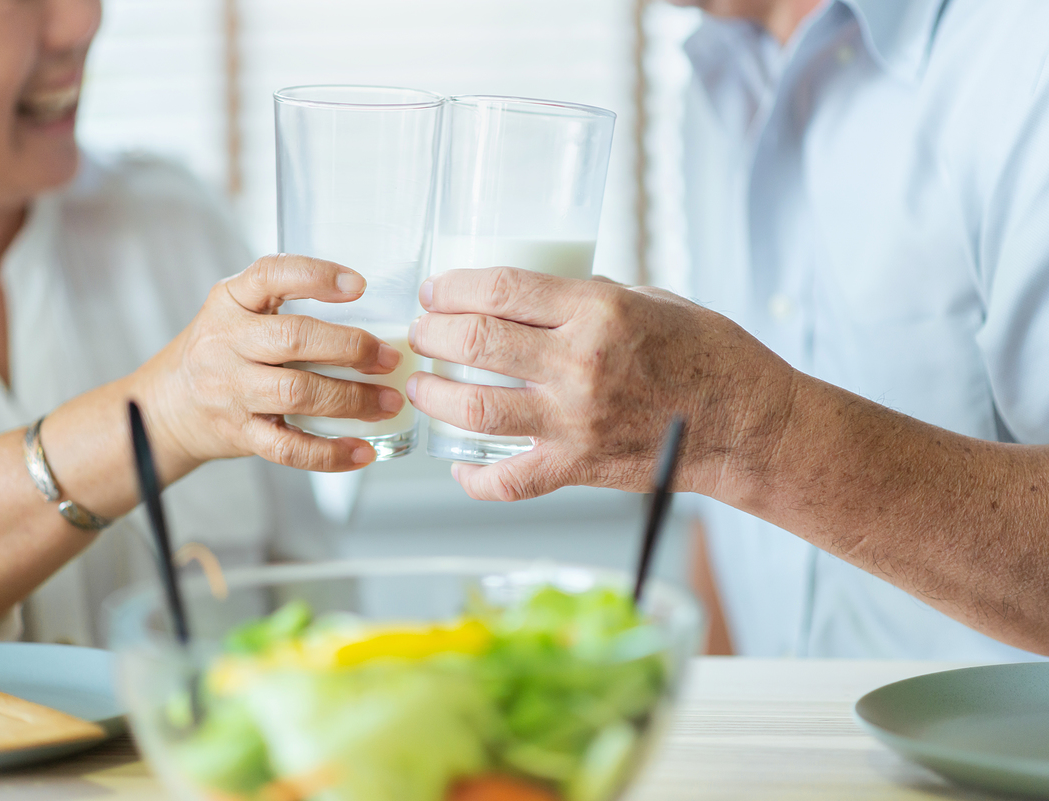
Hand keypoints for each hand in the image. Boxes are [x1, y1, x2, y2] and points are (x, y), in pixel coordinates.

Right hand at [133, 254, 404, 475]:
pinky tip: (362, 450)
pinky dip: (330, 453)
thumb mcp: (237, 311)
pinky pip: (289, 447)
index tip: (359, 286)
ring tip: (388, 401)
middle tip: (389, 357)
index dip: (316, 277)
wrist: (166, 406)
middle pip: (293, 339)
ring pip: (297, 393)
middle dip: (350, 347)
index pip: (270, 275)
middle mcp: (226, 342)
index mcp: (230, 301)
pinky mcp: (240, 433)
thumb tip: (371, 314)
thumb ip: (285, 304)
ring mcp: (231, 391)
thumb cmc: (220, 352)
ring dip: (352, 399)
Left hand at [406, 267, 797, 500]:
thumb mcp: (650, 300)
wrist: (748, 425)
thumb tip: (534, 299)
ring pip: (475, 407)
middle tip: (422, 332)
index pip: (502, 289)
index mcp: (599, 311)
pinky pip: (509, 481)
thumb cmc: (709, 356)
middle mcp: (580, 364)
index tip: (436, 289)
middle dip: (433, 332)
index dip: (454, 286)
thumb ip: (588, 297)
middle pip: (476, 341)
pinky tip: (457, 464)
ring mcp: (575, 421)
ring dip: (435, 394)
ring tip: (423, 385)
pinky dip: (474, 478)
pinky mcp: (579, 467)